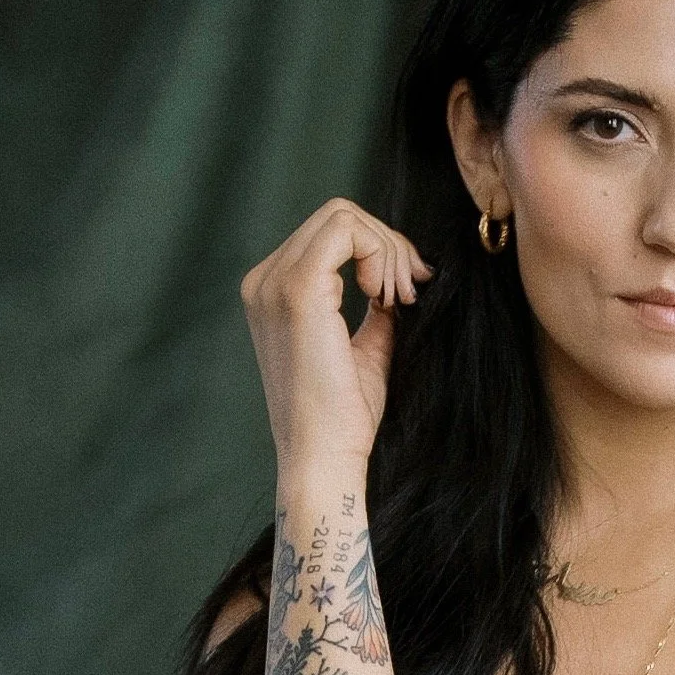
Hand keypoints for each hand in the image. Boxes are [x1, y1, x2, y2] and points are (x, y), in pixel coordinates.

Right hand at [240, 198, 429, 478]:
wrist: (323, 458)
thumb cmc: (342, 419)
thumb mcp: (365, 351)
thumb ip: (376, 312)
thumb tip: (400, 283)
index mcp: (272, 293)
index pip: (330, 234)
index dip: (379, 251)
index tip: (406, 292)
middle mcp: (264, 282)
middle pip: (337, 216)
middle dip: (387, 245)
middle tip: (410, 293)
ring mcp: (275, 283)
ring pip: (343, 216)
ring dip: (386, 250)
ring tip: (400, 298)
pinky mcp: (298, 291)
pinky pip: (347, 231)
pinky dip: (379, 253)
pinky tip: (387, 296)